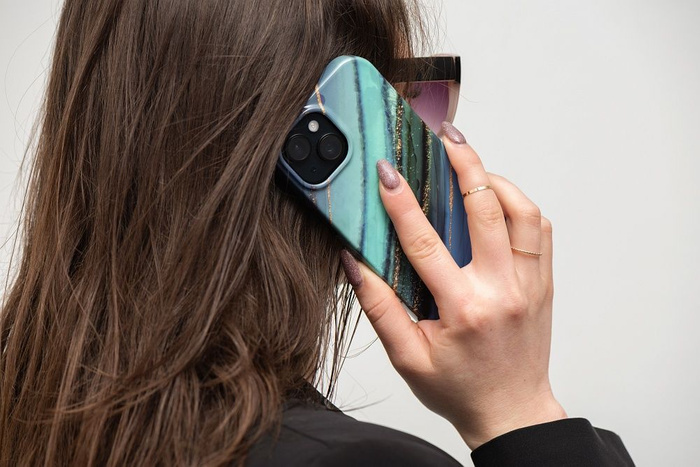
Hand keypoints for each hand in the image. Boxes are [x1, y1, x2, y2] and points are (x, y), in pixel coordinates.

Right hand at [340, 122, 566, 449]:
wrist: (511, 410)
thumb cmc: (459, 388)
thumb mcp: (408, 357)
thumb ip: (380, 308)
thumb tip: (355, 263)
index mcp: (464, 309)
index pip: (426, 243)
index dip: (401, 203)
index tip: (387, 173)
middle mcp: (502, 289)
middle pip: (486, 209)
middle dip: (462, 163)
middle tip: (444, 137)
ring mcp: (529, 283)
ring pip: (523, 212)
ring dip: (496, 179)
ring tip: (471, 163)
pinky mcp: (543, 283)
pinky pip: (540, 229)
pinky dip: (519, 204)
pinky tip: (497, 197)